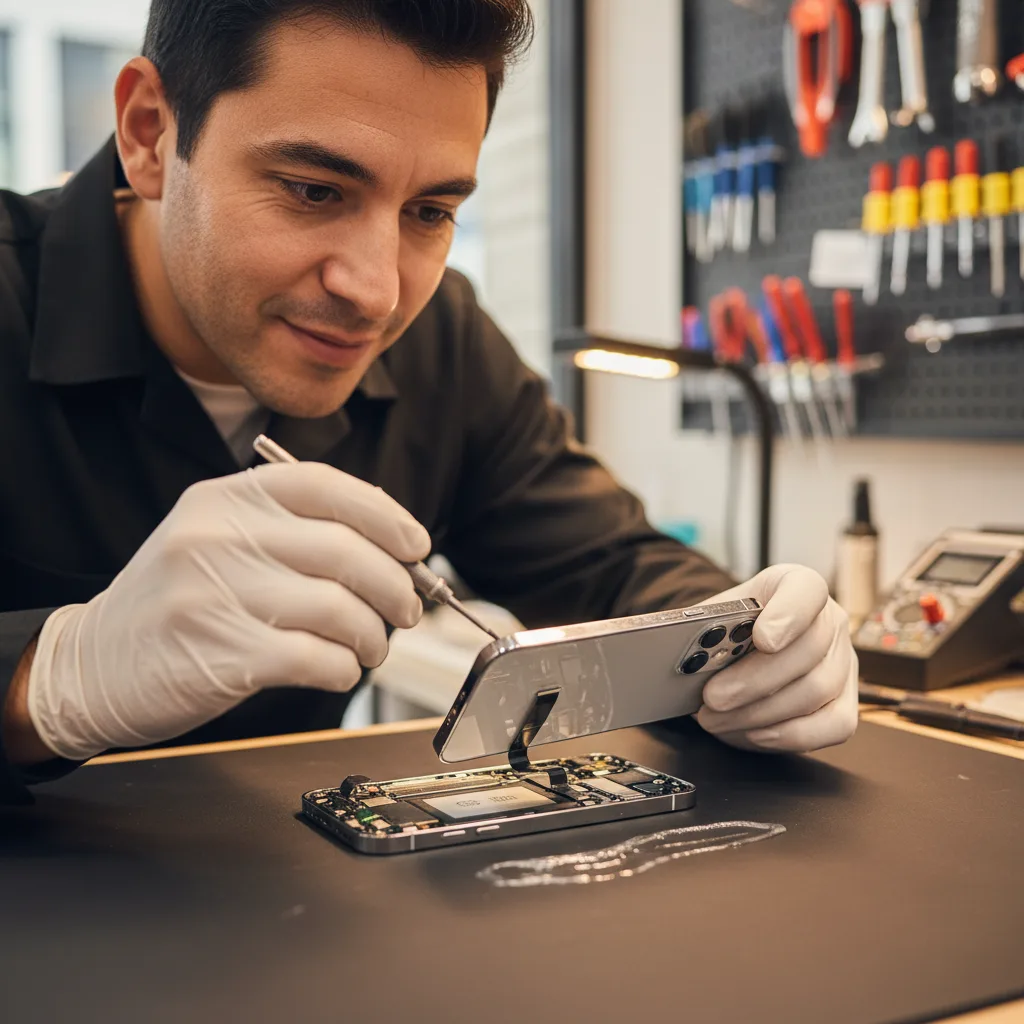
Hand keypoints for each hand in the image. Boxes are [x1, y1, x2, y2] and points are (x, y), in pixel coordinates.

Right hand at [26, 462, 430, 760]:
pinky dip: (344, 668)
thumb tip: (391, 546)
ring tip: (372, 646)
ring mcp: (216, 595)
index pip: (324, 486)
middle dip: (396, 585)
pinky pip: (316, 658)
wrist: (90, 666)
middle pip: (346, 550)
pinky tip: (340, 669)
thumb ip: (291, 531)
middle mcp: (219, 537)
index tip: (416, 545)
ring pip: (339, 608)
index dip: (385, 514)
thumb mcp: (217, 539)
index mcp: (226, 500)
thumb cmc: (175, 603)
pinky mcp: (220, 655)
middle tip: (406, 609)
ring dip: (373, 635)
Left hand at [696, 564, 857, 752]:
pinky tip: (753, 733)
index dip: (788, 615)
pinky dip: (789, 734)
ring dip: (760, 712)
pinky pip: (834, 726)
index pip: (806, 589)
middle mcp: (830, 620)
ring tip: (717, 719)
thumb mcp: (715, 617)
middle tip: (713, 698)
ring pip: (816, 691)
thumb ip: (707, 629)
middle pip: (808, 650)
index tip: (762, 639)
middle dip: (754, 681)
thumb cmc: (729, 630)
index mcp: (796, 585)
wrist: (743, 649)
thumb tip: (689, 657)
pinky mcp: (846, 703)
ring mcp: (844, 663)